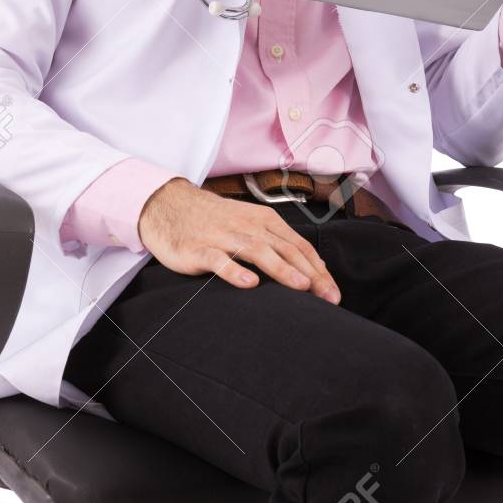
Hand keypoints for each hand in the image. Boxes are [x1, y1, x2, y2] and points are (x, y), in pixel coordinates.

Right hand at [137, 178, 341, 302]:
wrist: (169, 206)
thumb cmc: (214, 221)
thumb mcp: (249, 224)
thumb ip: (276, 243)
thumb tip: (309, 269)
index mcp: (263, 221)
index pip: (298, 246)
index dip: (318, 269)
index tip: (333, 292)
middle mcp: (248, 226)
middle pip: (285, 250)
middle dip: (310, 273)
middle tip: (328, 297)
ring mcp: (223, 237)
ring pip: (257, 251)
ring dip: (281, 268)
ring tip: (300, 286)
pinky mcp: (199, 249)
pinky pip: (219, 260)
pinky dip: (235, 271)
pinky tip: (250, 283)